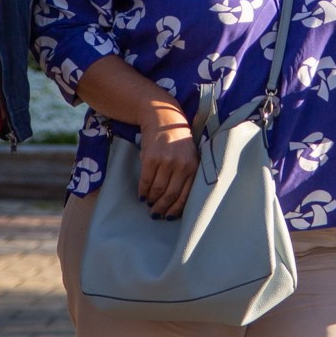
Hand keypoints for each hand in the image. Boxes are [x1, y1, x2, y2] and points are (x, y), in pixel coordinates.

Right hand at [135, 97, 197, 217]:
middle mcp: (181, 165)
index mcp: (193, 167)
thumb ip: (185, 174)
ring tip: (149, 204)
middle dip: (162, 208)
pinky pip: (146, 180)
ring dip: (152, 200)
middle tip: (156, 214)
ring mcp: (166, 161)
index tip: (169, 217)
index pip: (185, 195)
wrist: (163, 119)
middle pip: (170, 195)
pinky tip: (142, 195)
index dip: (176, 209)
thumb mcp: (188, 156)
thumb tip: (175, 201)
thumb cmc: (176, 141)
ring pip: (157, 189)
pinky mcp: (151, 158)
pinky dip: (143, 190)